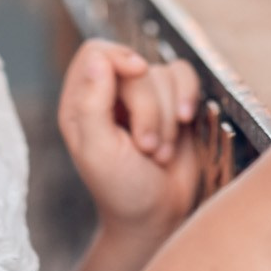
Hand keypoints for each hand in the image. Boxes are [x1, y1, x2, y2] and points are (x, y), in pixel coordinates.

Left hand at [57, 41, 202, 239]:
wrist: (157, 217)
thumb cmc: (121, 190)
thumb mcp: (100, 152)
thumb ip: (93, 104)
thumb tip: (98, 59)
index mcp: (81, 103)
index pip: (96, 52)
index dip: (119, 57)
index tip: (137, 73)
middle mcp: (110, 96)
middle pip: (136, 66)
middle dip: (149, 109)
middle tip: (146, 148)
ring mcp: (143, 98)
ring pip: (164, 75)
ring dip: (168, 118)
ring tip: (159, 153)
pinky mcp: (172, 103)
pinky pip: (185, 77)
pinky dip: (188, 98)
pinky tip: (185, 123)